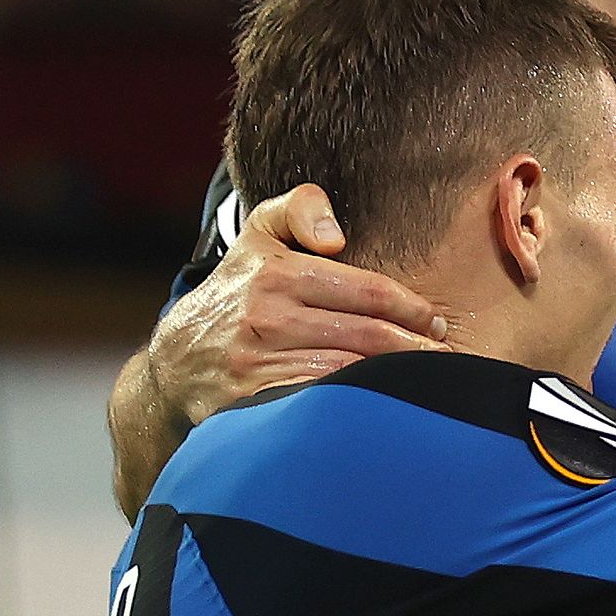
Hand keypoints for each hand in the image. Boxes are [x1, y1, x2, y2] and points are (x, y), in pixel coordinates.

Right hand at [151, 184, 447, 429]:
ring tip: (424, 384)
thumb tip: (335, 236)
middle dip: (416, 349)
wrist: (173, 366)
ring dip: (396, 382)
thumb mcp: (257, 235)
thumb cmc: (235, 294)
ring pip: (352, 375)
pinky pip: (323, 406)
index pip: (370, 292)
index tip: (434, 323)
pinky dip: (358, 408)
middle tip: (442, 357)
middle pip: (369, 337)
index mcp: (277, 273)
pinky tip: (382, 407)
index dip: (413, 310)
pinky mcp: (253, 406)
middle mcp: (266, 318)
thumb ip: (299, 208)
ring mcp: (257, 365)